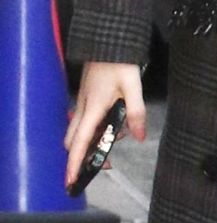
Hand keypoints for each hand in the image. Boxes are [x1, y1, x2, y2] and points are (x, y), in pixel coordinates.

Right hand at [64, 62, 145, 188]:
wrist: (108, 41)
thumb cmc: (119, 62)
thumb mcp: (133, 87)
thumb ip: (136, 113)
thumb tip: (138, 137)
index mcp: (92, 109)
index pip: (80, 143)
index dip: (75, 164)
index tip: (72, 181)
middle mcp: (84, 108)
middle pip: (76, 142)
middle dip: (86, 157)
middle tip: (107, 163)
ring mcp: (83, 103)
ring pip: (81, 132)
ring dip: (95, 142)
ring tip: (119, 136)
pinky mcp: (87, 98)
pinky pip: (88, 121)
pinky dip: (98, 129)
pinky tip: (116, 122)